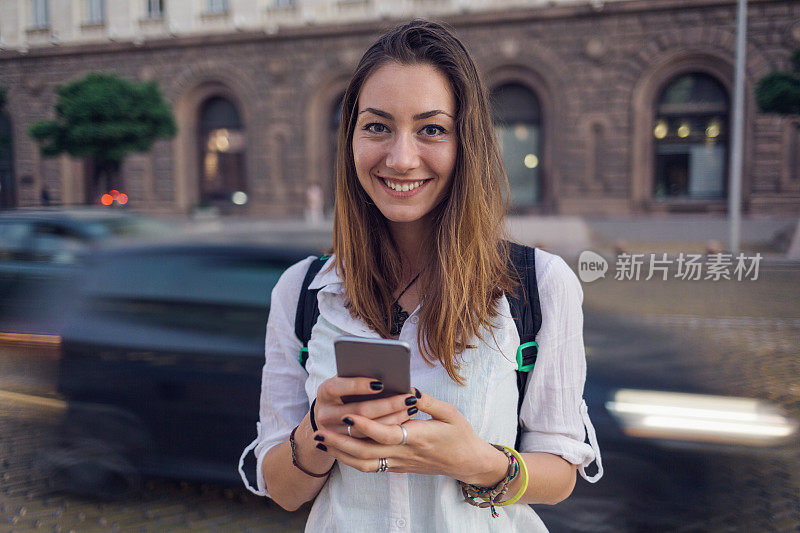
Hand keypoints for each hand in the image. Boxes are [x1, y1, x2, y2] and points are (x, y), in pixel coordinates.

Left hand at [311, 389, 505, 484]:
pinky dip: (351, 459)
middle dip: (341, 443)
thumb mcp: (449, 413)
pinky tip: (338, 449)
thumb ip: (427, 401)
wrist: (467, 462)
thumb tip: (407, 388)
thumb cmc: (460, 434)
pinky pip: (370, 466)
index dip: (366, 426)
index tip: (348, 415)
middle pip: (366, 453)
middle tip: (319, 431)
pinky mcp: (398, 467)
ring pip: (364, 463)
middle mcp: (405, 453)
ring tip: (322, 440)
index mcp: (418, 438)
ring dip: (340, 453)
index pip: (386, 434)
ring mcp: (400, 463)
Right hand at [314, 377, 418, 438]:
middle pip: (358, 411)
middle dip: (386, 404)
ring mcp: (333, 433)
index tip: (380, 383)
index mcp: (325, 391)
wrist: (328, 415)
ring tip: (411, 407)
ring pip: (367, 430)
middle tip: (408, 397)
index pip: (339, 387)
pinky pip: (369, 441)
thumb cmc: (344, 389)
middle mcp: (325, 413)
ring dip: (392, 418)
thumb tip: (383, 371)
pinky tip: (405, 419)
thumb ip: (359, 374)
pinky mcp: (345, 446)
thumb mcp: (346, 379)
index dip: (358, 385)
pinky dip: (389, 430)